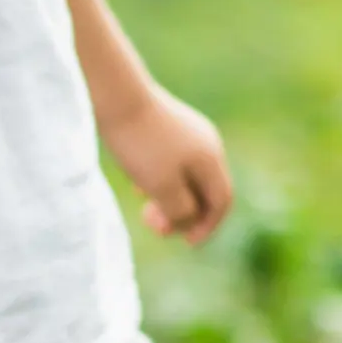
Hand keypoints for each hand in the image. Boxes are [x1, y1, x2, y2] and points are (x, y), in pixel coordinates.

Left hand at [104, 87, 232, 245]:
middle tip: (155, 228)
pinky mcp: (169, 129)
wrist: (119, 98)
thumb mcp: (162, 188)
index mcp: (211, 158)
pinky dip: (160, 184)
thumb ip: (181, 210)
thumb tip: (189, 221)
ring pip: (187, 179)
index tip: (187, 243)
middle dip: (184, 215)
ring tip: (145, 212)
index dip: (208, 226)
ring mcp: (189, 134)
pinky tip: (139, 189)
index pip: (222, 200)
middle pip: (205, 191)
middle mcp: (207, 143)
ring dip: (170, 202)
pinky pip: (172, 166)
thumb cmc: (141, 146)